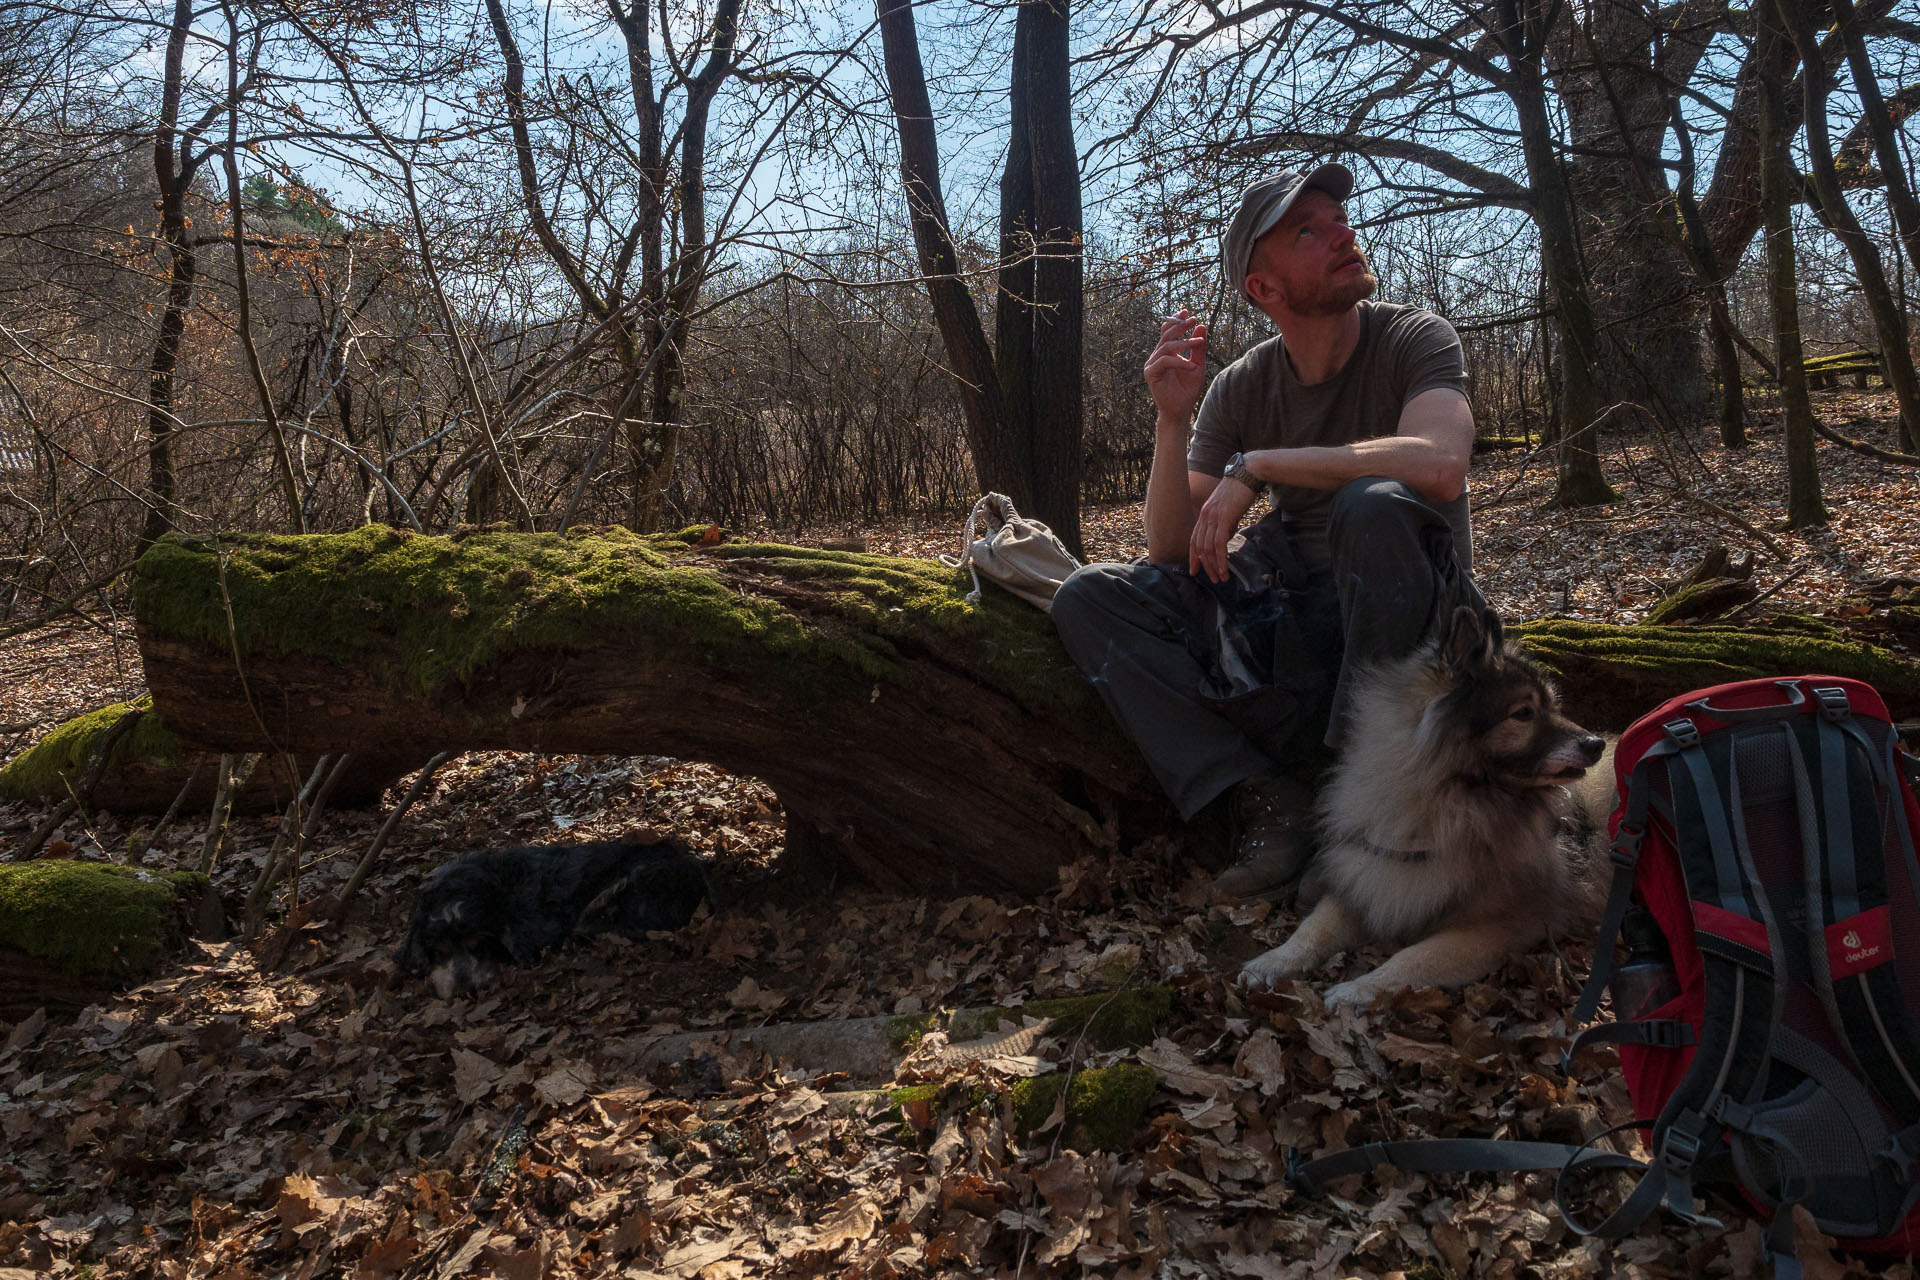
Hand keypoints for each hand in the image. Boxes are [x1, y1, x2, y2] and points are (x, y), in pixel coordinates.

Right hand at [1144, 309, 1207, 424]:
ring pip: (1166, 347)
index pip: (1168, 332)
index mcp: (1166, 353)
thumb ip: (1198, 347)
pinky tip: (1192, 366)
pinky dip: (1179, 362)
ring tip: (1198, 343)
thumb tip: (1201, 326)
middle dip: (1179, 326)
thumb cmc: (1188, 389)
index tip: (1186, 311)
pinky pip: (1165, 362)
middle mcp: (1157, 356)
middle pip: (1166, 336)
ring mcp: (1152, 365)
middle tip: (1193, 319)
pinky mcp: (1150, 374)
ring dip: (1184, 343)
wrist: (1180, 409)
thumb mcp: (1197, 364)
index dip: (1175, 320)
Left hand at [1188, 464, 1259, 581]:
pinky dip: (1221, 558)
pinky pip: (1219, 543)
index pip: (1194, 539)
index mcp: (1204, 514)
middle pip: (1199, 547)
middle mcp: (1205, 516)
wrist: (1248, 472)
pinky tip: (1225, 568)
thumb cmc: (1241, 490)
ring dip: (1214, 566)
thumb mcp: (1228, 509)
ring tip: (1221, 578)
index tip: (1195, 570)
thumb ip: (1224, 524)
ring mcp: (1213, 516)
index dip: (1193, 557)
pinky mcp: (1224, 517)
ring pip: (1208, 548)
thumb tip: (1225, 539)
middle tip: (1212, 579)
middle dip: (1205, 566)